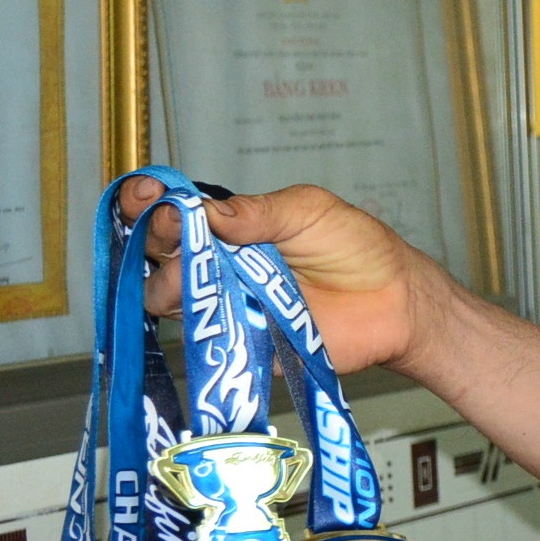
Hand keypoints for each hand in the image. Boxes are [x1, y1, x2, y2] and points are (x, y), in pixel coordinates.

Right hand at [118, 178, 434, 376]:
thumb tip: (205, 212)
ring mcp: (225, 305)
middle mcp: (218, 265)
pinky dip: (201, 325)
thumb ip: (257, 212)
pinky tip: (216, 313)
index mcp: (230, 227)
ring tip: (202, 274)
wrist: (393, 300)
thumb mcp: (307, 210)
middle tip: (177, 231)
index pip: (171, 212)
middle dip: (154, 239)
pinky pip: (204, 340)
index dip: (147, 203)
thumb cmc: (355, 247)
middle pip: (155, 254)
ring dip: (171, 283)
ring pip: (166, 298)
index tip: (147, 196)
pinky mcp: (240, 344)